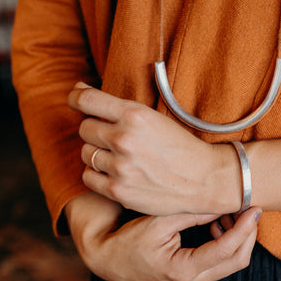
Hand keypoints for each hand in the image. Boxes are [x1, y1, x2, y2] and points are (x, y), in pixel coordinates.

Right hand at [67, 193, 261, 280]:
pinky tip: (216, 223)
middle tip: (248, 208)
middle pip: (237, 261)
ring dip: (238, 238)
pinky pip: (219, 263)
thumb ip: (192, 213)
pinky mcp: (190, 277)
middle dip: (248, 234)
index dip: (245, 227)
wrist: (106, 258)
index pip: (227, 249)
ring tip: (228, 213)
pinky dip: (225, 242)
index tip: (254, 208)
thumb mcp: (158, 221)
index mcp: (183, 270)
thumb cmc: (126, 239)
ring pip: (231, 263)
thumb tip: (221, 201)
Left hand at [68, 82, 239, 215]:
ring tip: (120, 157)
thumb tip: (78, 90)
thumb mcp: (153, 117)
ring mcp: (120, 167)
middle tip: (114, 137)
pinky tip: (116, 173)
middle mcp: (124, 139)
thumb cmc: (180, 146)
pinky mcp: (118, 191)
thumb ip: (117, 107)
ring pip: (86, 153)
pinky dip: (98, 174)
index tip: (75, 100)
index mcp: (134, 114)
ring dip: (97, 154)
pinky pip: (88, 177)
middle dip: (95, 131)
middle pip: (84, 128)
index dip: (75, 98)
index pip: (86, 100)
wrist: (205, 179)